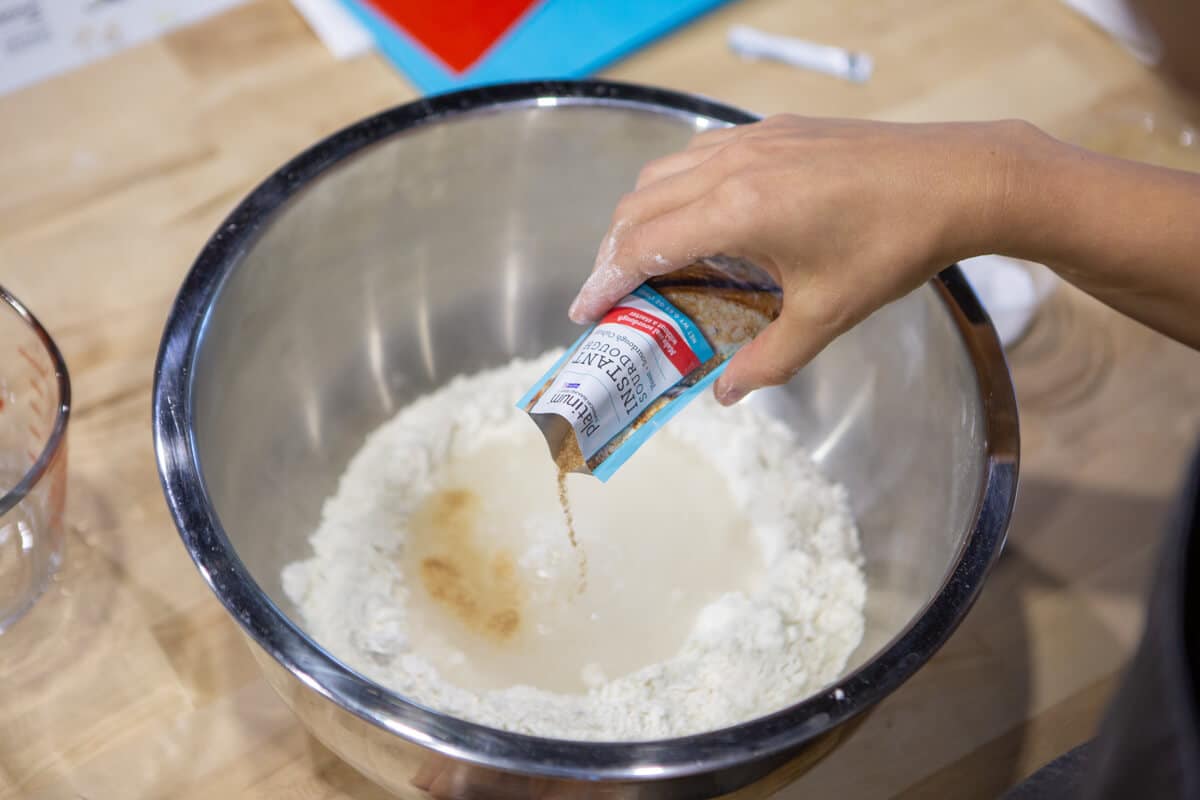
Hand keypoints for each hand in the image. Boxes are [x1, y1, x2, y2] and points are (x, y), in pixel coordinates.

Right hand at [568, 115, 1037, 403]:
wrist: (956, 178)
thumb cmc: (893, 246)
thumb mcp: (826, 315)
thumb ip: (769, 359)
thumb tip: (727, 393)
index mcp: (738, 211)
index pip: (644, 245)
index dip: (605, 280)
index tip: (584, 310)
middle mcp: (732, 166)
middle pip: (639, 207)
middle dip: (613, 253)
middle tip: (611, 296)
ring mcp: (752, 139)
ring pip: (664, 173)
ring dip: (642, 217)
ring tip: (646, 260)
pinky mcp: (774, 129)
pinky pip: (699, 153)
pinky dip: (677, 187)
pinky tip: (698, 216)